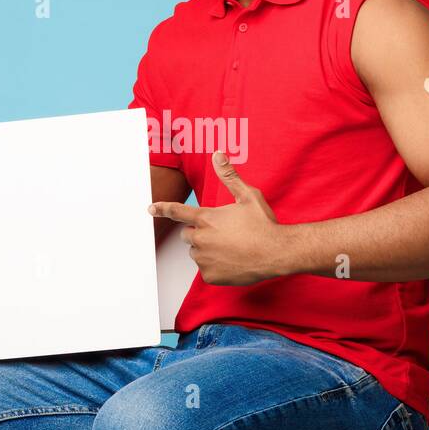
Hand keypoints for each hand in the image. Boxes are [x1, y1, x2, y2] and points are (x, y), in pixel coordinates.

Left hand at [148, 151, 288, 285]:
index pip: (177, 211)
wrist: (277, 252)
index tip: (151, 209)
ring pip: (196, 253)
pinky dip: (215, 266)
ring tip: (231, 247)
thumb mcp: (247, 196)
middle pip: (187, 235)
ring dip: (207, 250)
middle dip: (199, 233)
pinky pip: (206, 270)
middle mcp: (201, 239)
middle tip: (222, 233)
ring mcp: (204, 259)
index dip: (162, 209)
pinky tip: (233, 261)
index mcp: (206, 218)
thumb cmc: (263, 224)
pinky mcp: (210, 275)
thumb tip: (218, 154)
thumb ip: (229, 176)